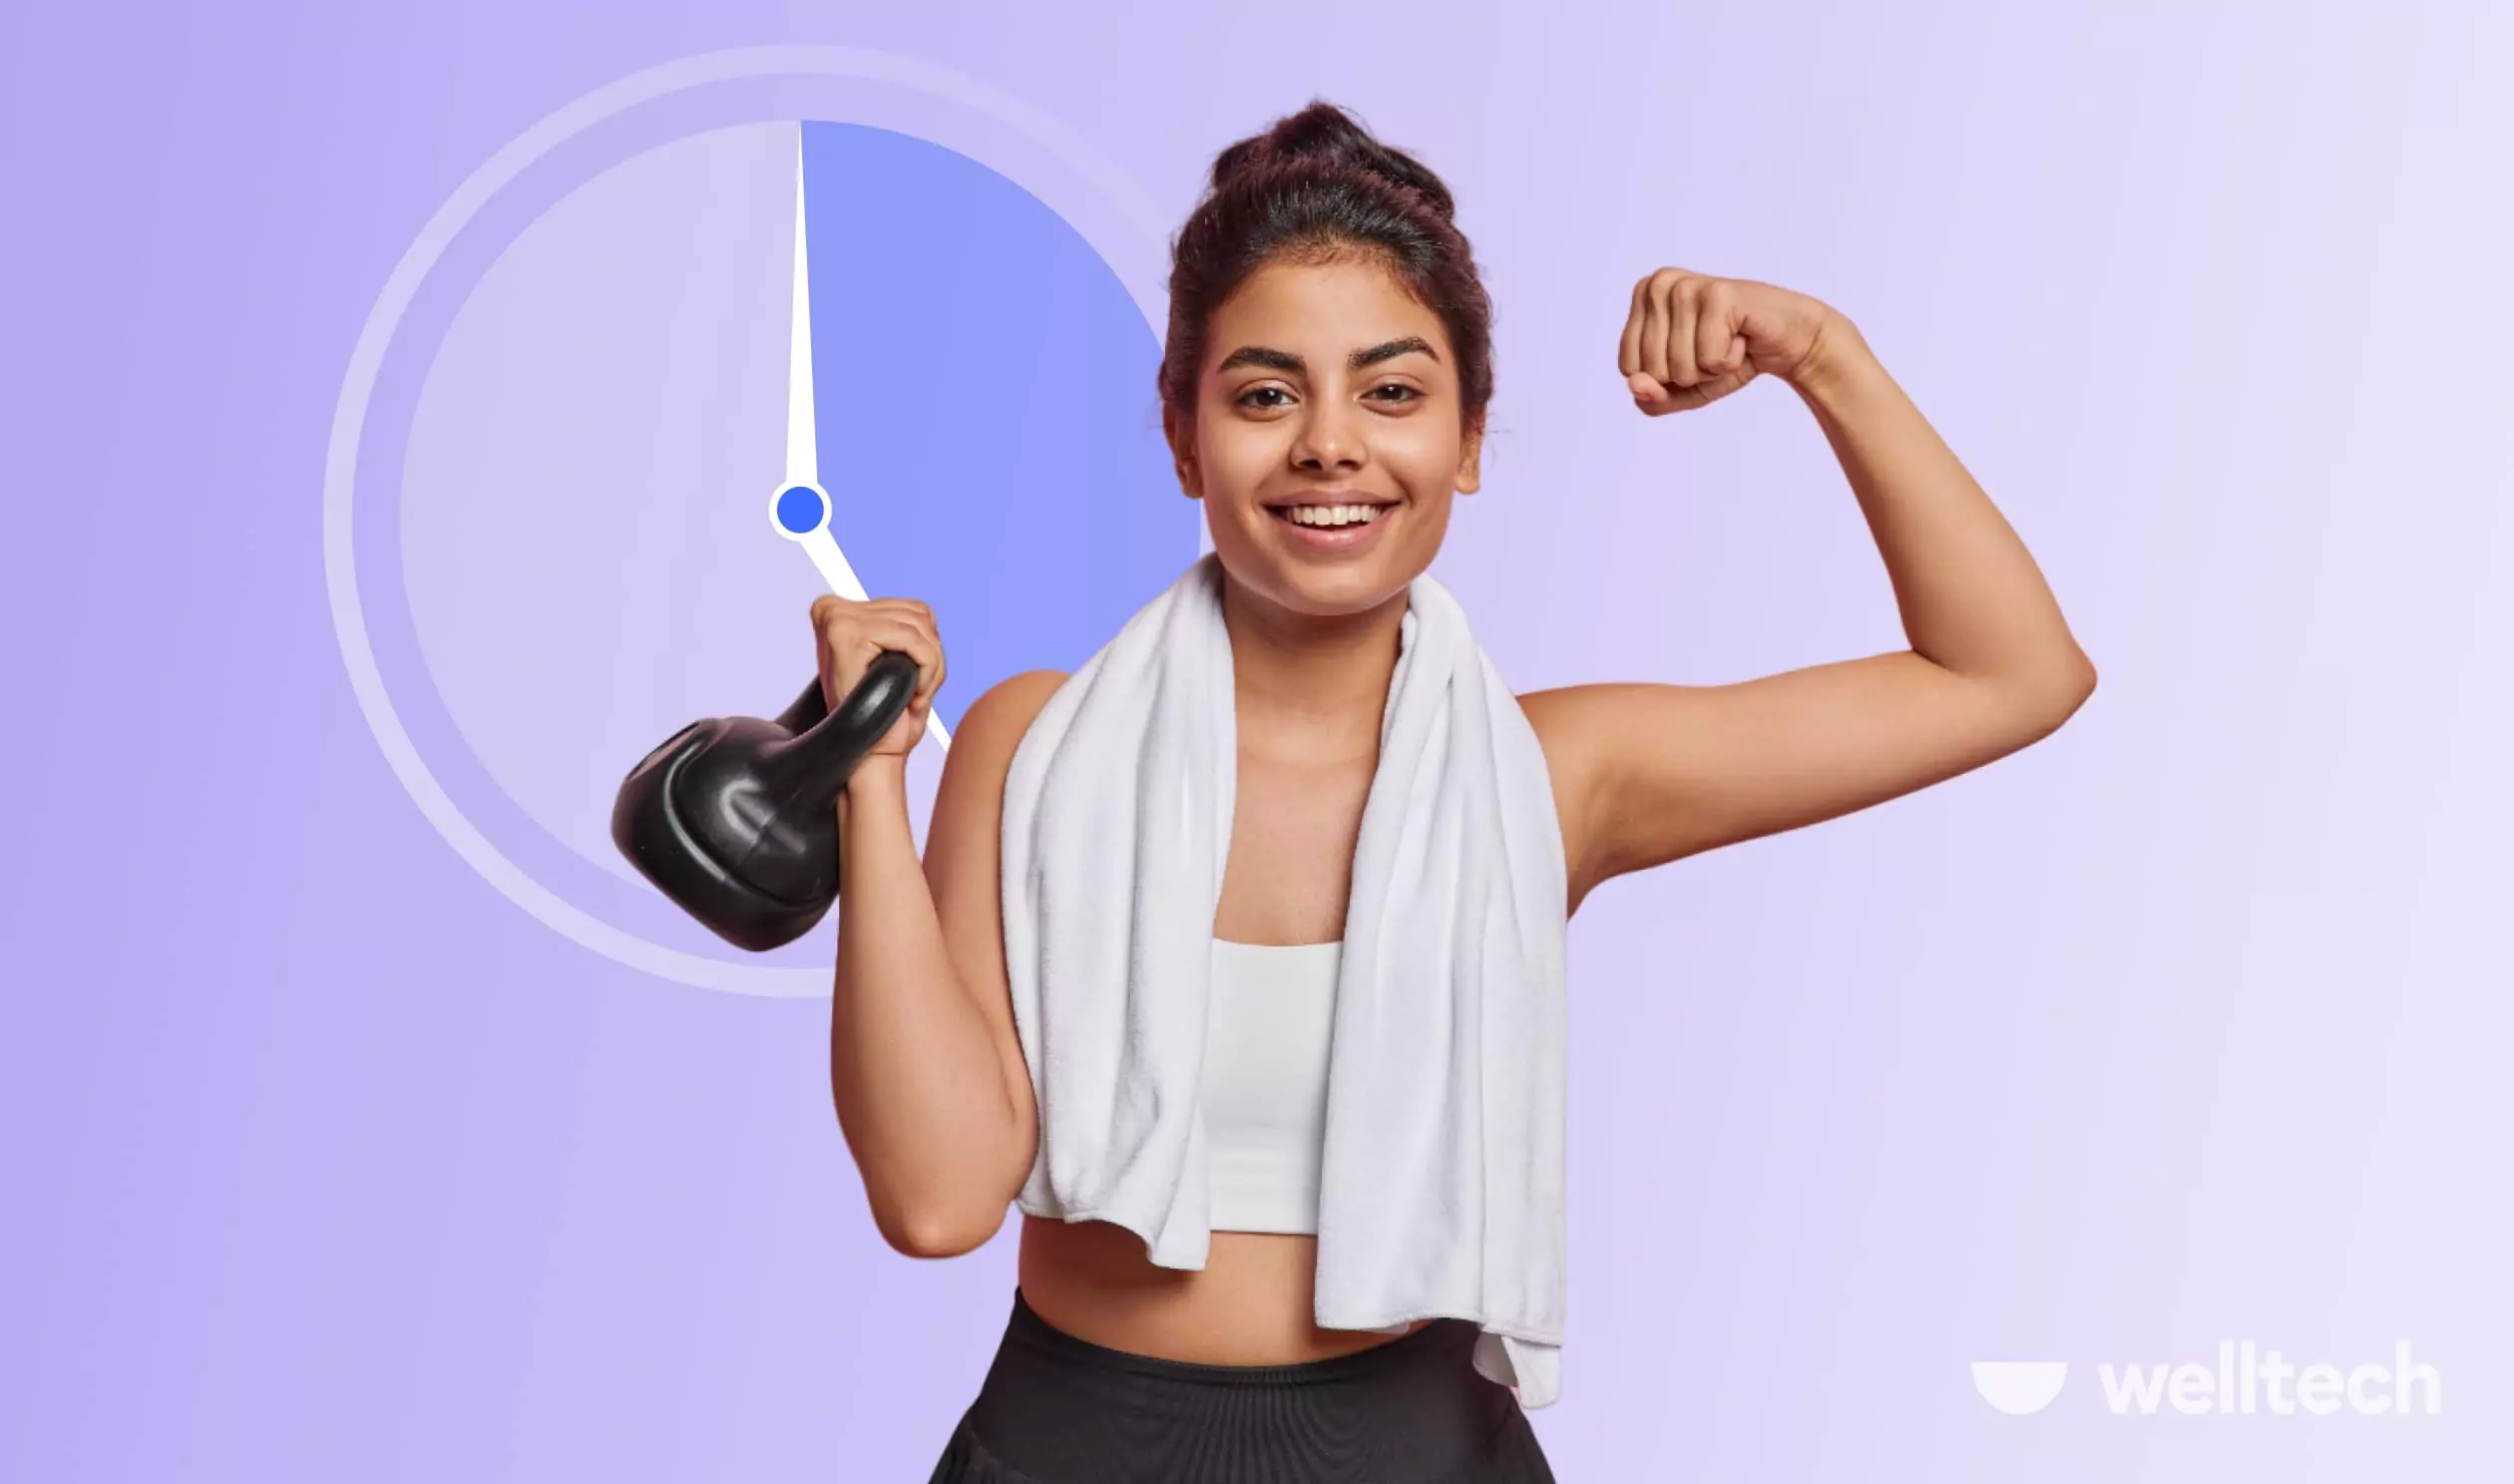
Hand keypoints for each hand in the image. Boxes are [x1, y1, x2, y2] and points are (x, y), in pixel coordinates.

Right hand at [809, 593, 945, 758]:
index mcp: (836, 611)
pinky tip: (912, 695)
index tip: (914, 681)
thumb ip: (901, 630)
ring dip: (931, 666)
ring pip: (919, 626)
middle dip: (932, 656)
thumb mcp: (893, 662)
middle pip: (917, 613)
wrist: (871, 757)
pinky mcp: (846, 634)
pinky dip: (928, 668)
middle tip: (916, 694)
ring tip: (913, 696)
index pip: (910, 608)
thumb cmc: (886, 717)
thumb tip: (924, 611)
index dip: (926, 645)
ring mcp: (836, 618)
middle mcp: (831, 608)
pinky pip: (914, 639)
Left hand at [1618, 268, 1843, 413]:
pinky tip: (1742, 337)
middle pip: (1651, 370)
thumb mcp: (1683, 390)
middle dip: (1689, 374)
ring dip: (1711, 368)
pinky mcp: (1718, 294)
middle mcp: (1659, 284)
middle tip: (1715, 347)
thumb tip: (1636, 385)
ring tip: (1729, 341)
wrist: (1787, 342)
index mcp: (1642, 296)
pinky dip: (1730, 361)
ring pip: (1679, 368)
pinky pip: (1709, 360)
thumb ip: (1653, 397)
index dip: (1666, 377)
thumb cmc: (1729, 359)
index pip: (1628, 368)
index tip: (1694, 352)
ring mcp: (1687, 286)